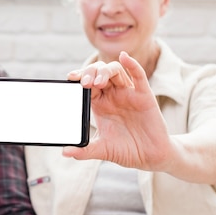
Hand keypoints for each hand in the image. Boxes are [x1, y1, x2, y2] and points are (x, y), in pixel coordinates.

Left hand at [62, 52, 172, 170]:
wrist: (150, 157)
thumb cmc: (126, 150)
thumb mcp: (102, 150)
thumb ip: (84, 151)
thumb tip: (65, 153)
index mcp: (100, 103)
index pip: (86, 83)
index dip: (79, 78)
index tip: (70, 79)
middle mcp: (113, 95)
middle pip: (99, 73)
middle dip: (89, 73)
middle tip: (84, 83)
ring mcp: (128, 93)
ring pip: (115, 71)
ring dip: (105, 71)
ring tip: (97, 82)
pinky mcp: (144, 95)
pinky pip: (138, 75)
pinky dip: (132, 64)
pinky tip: (124, 57)